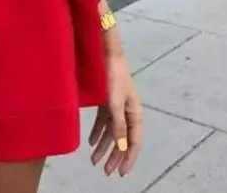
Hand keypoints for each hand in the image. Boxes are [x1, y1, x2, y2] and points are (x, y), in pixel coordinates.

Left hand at [89, 53, 142, 176]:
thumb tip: (122, 146)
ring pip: (112, 132)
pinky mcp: (107, 101)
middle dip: (114, 156)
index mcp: (135, 113)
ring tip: (94, 160)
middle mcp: (128, 112)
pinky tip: (92, 142)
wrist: (105, 54)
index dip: (128, 158)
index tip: (120, 173)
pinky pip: (104, 121)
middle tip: (105, 170)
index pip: (133, 142)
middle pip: (122, 139)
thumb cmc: (112, 77)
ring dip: (104, 146)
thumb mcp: (115, 102)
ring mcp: (117, 106)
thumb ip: (118, 124)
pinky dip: (98, 132)